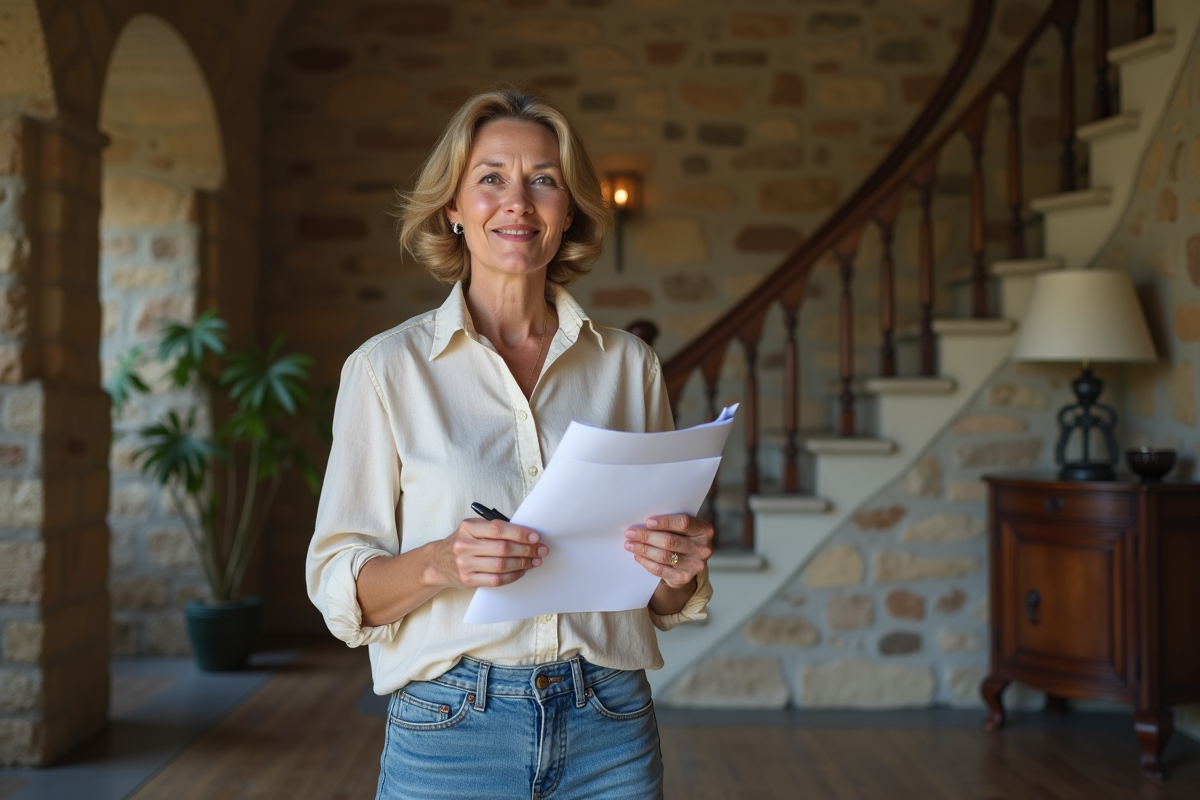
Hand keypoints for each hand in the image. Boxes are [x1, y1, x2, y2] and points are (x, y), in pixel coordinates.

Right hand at [431, 519, 547, 588]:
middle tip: (540, 550)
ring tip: (534, 561)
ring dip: (522, 563)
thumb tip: (526, 534)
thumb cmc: (463, 542)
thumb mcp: (473, 529)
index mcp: (468, 527)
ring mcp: (465, 564)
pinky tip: (521, 571)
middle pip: (502, 549)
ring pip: (501, 565)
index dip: (519, 533)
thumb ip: (494, 530)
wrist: (438, 562)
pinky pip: (496, 580)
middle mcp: (464, 545)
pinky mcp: (468, 580)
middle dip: (526, 549)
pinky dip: (512, 576)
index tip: (535, 537)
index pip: (498, 529)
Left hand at [624, 514, 712, 589]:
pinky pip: (661, 570)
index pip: (684, 523)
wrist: (688, 562)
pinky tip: (638, 556)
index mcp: (704, 530)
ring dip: (644, 550)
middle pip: (671, 541)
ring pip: (664, 556)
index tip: (648, 522)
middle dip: (647, 537)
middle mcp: (703, 548)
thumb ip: (670, 523)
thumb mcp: (683, 528)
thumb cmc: (682, 537)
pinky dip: (647, 563)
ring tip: (630, 545)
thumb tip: (643, 522)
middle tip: (630, 533)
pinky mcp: (685, 577)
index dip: (665, 522)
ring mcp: (695, 565)